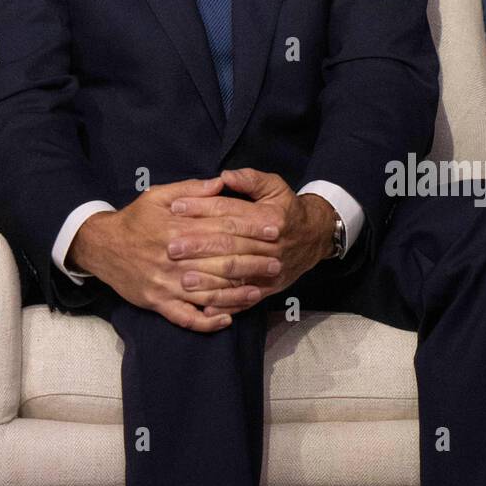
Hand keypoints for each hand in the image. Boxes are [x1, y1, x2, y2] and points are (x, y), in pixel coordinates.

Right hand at [67, 176, 287, 331]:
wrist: (101, 246)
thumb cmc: (134, 219)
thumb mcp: (158, 195)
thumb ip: (191, 190)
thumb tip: (221, 182)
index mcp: (175, 228)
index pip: (221, 227)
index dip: (250, 228)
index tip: (274, 229)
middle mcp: (172, 257)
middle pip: (220, 261)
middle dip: (252, 262)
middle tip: (276, 263)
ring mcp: (165, 284)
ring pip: (208, 292)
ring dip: (236, 293)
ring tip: (259, 290)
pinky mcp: (157, 303)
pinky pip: (186, 317)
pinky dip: (207, 321)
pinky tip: (226, 320)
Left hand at [165, 167, 337, 314]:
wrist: (314, 238)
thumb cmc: (287, 209)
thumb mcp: (274, 186)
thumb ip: (250, 179)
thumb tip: (225, 176)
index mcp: (269, 218)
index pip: (230, 212)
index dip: (202, 208)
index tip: (176, 207)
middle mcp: (270, 245)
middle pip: (230, 245)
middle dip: (199, 247)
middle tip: (171, 247)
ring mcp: (270, 270)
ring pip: (236, 275)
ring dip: (209, 280)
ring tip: (183, 279)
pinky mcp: (269, 288)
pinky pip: (245, 300)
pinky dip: (225, 305)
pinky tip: (204, 309)